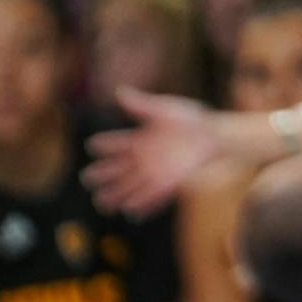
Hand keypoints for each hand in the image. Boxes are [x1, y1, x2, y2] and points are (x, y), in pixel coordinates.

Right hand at [82, 89, 229, 216]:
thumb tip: (118, 90)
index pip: (114, 144)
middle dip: (101, 175)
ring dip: (115, 196)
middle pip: (114, 170)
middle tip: (88, 179)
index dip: (103, 144)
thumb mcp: (164, 109)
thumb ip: (141, 104)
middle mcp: (141, 158)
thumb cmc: (189, 118)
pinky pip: (150, 197)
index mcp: (138, 139)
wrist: (213, 133)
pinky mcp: (167, 183)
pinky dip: (141, 205)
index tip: (93, 144)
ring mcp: (152, 172)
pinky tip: (131, 212)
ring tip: (103, 203)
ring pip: (127, 187)